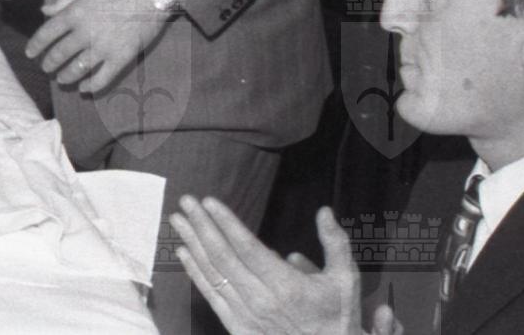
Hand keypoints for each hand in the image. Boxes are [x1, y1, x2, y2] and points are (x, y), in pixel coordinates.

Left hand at [27, 0, 173, 95]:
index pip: (47, 33)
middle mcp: (85, 32)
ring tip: (61, 79)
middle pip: (60, 53)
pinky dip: (92, 86)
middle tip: (46, 68)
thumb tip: (45, 11)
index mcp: (75, 12)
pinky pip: (103, 78)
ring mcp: (103, 47)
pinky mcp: (122, 57)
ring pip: (78, 68)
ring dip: (66, 76)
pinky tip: (85, 88)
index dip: (36, 45)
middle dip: (49, 63)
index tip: (30, 53)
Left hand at [171, 198, 378, 334]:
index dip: (226, 223)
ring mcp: (248, 316)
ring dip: (193, 244)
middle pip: (224, 257)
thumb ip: (335, 243)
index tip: (208, 202)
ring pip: (214, 274)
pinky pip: (212, 296)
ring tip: (178, 220)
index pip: (248, 248)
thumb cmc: (338, 317)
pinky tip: (184, 254)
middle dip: (202, 226)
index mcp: (287, 286)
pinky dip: (196, 273)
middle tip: (185, 201)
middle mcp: (262, 300)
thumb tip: (324, 211)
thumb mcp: (346, 280)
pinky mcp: (239, 328)